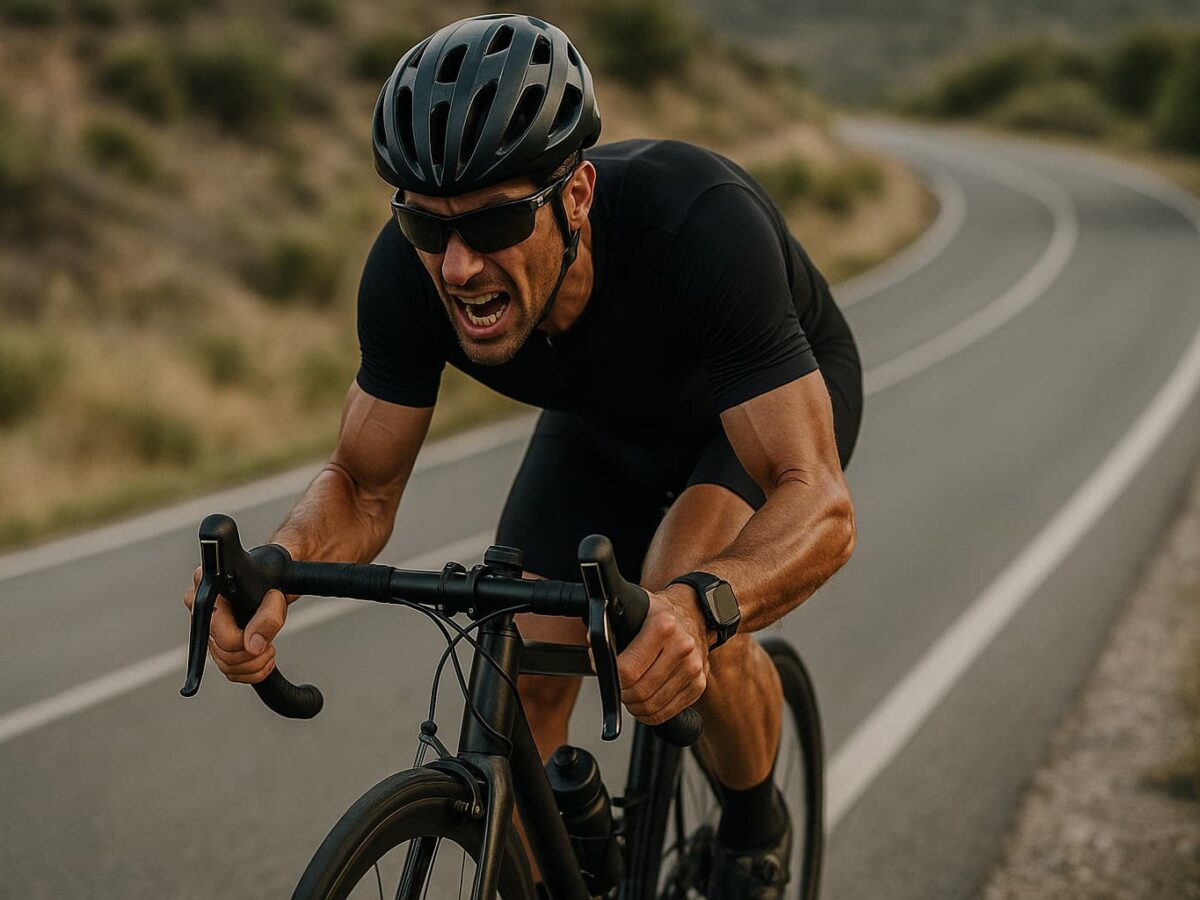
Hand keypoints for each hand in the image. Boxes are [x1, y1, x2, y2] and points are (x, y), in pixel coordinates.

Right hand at [182, 565, 287, 684]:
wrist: (274, 578)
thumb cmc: (273, 577)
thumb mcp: (277, 592)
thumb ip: (269, 615)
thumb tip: (253, 646)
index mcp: (207, 587)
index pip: (215, 627)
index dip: (240, 640)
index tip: (262, 643)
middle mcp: (200, 607)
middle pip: (221, 650)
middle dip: (252, 654)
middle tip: (269, 644)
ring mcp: (206, 627)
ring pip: (225, 665)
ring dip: (254, 664)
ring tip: (269, 649)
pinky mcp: (215, 642)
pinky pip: (229, 671)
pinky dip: (251, 672)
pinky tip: (263, 659)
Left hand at [616, 586, 711, 724]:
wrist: (693, 614)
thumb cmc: (659, 614)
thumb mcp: (634, 608)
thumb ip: (613, 628)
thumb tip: (597, 653)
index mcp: (663, 627)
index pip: (627, 670)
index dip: (610, 674)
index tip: (606, 669)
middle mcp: (681, 648)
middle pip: (638, 691)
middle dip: (621, 692)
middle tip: (618, 684)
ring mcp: (692, 668)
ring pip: (651, 706)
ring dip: (634, 705)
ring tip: (630, 692)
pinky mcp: (698, 685)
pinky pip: (666, 712)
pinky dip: (650, 714)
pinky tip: (644, 702)